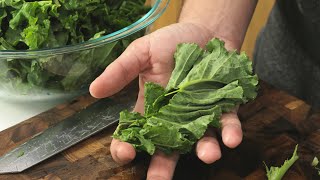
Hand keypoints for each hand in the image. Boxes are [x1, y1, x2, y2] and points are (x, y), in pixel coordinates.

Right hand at [90, 23, 242, 179]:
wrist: (205, 31)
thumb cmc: (171, 41)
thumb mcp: (142, 52)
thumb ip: (120, 71)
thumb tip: (94, 91)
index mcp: (151, 108)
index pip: (133, 134)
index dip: (126, 146)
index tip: (125, 153)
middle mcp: (174, 118)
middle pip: (165, 148)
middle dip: (162, 166)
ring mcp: (199, 115)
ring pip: (199, 141)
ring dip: (204, 150)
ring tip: (207, 155)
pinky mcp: (224, 108)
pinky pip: (227, 124)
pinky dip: (230, 132)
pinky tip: (230, 139)